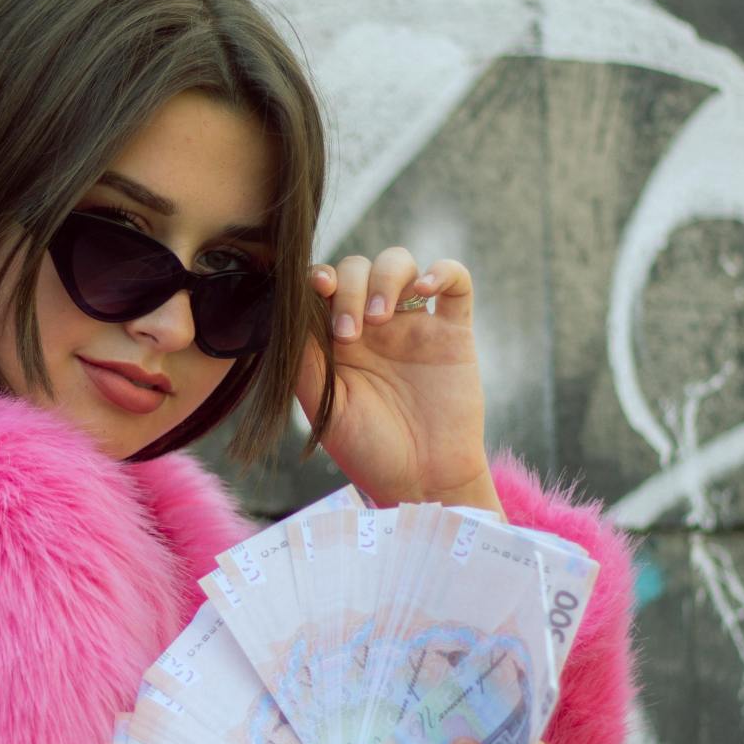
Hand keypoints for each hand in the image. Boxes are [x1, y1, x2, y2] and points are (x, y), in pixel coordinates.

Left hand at [295, 250, 490, 510]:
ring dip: (385, 278)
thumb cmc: (367, 449)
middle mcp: (375, 325)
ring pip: (399, 263)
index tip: (314, 288)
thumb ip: (303, 358)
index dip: (316, 276)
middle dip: (349, 288)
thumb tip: (287, 308)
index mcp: (337, 339)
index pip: (323, 284)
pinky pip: (456, 281)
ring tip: (381, 319)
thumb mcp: (323, 405)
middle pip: (358, 268)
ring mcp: (414, 325)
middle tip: (349, 333)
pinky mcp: (453, 333)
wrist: (420, 480)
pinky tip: (425, 288)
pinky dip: (442, 271)